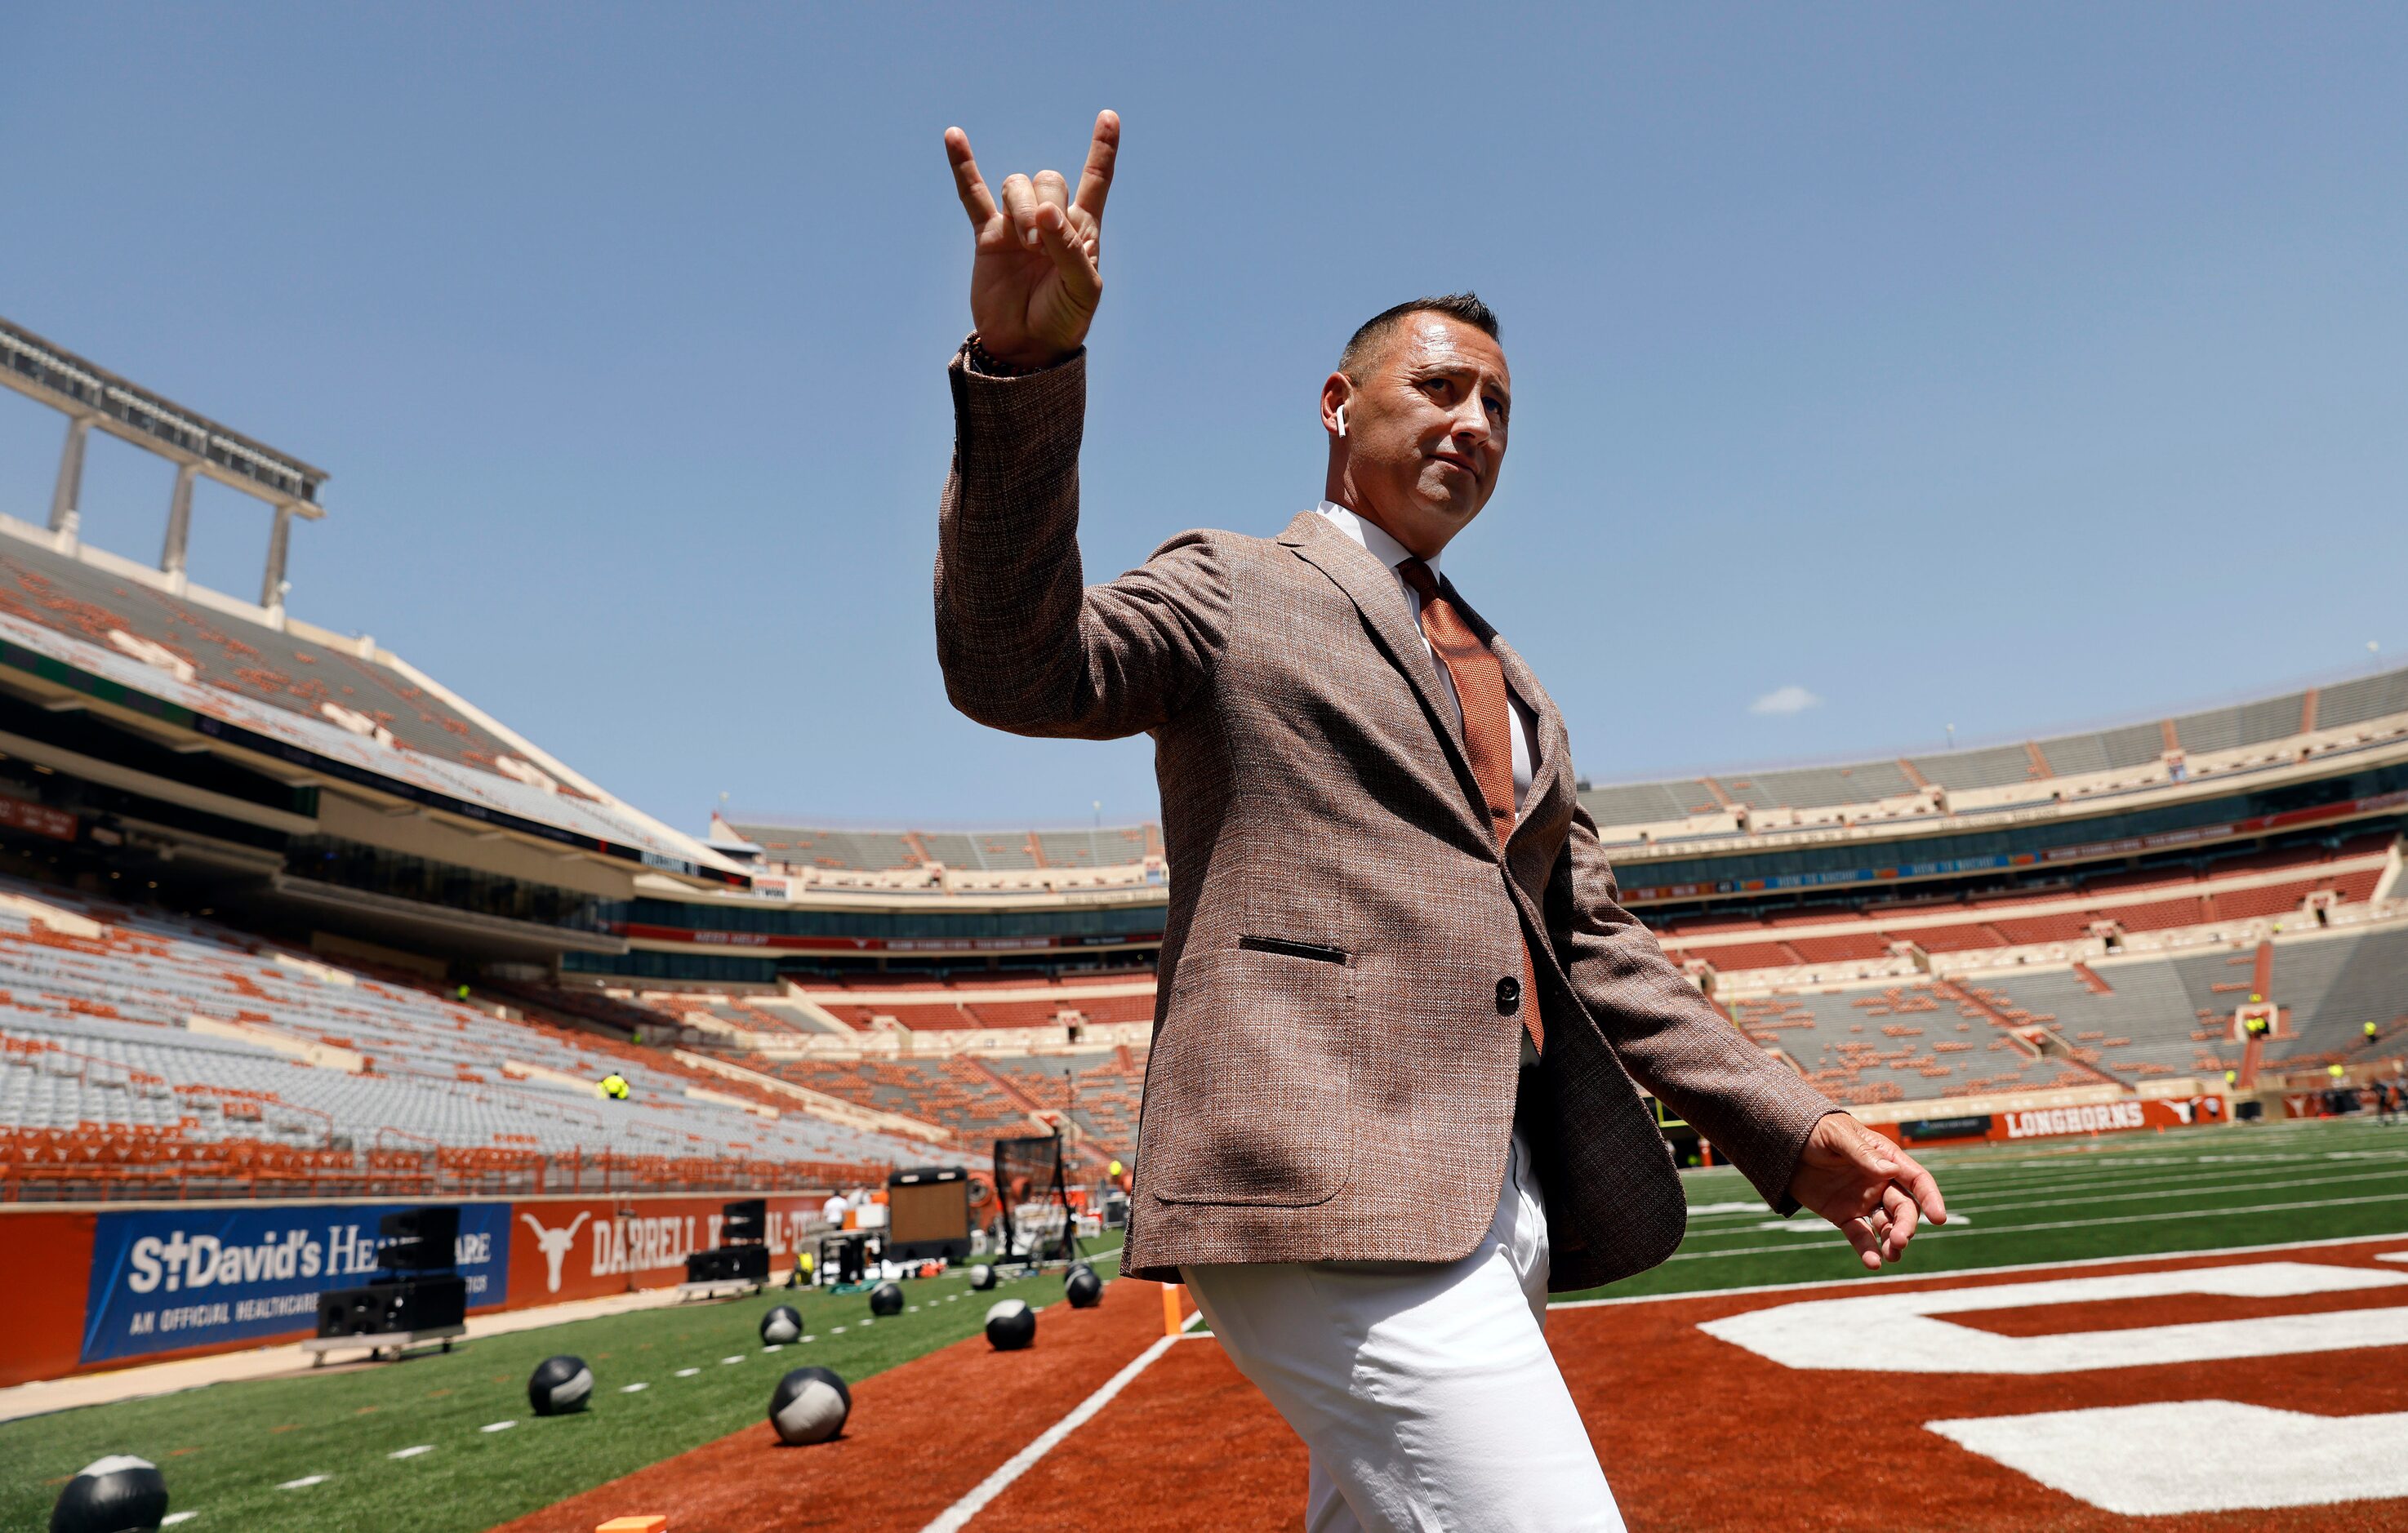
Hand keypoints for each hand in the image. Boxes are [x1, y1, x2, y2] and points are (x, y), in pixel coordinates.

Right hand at [944, 110, 1118, 369]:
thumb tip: (1045, 210)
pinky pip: (972, 194)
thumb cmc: (1063, 319)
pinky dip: (963, 165)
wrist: (1025, 346)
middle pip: (1046, 180)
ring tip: (1025, 244)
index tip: (1109, 117)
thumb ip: (1069, 248)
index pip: (1095, 180)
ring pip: (1015, 185)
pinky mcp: (988, 236)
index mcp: (1081, 229)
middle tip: (1041, 247)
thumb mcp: (1082, 289)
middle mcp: (1049, 220)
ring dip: (1020, 207)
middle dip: (1043, 206)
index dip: (1102, 150)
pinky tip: (954, 136)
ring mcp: (1016, 225)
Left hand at [1786, 1112, 1947, 1269]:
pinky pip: (1860, 1236)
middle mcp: (1880, 1183)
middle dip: (1906, 1226)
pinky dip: (1868, 1251)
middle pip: (1904, 1209)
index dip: (1931, 1197)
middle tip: (1899, 1240)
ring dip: (1892, 1242)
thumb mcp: (1836, 1135)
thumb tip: (1890, 1171)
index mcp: (1885, 1159)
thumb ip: (1861, 1153)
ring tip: (1890, 1255)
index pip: (1917, 1179)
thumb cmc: (1814, 1130)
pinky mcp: (1844, 1216)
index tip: (1938, 1217)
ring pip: (1887, 1226)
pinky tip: (1873, 1264)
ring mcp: (1863, 1201)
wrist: (1784, 1143)